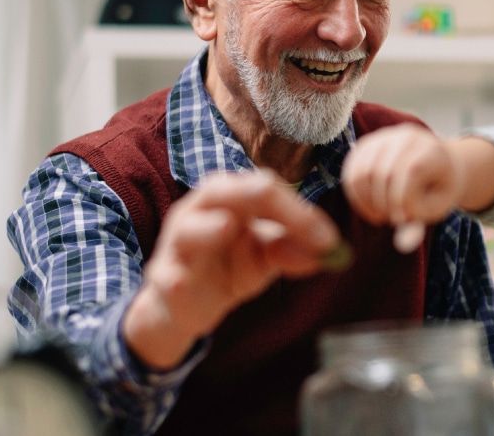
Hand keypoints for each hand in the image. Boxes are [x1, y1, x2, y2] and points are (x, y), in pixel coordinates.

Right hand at [123, 170, 340, 368]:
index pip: (264, 189)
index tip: (328, 240)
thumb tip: (329, 250)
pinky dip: (176, 279)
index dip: (298, 211)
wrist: (187, 305)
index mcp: (230, 197)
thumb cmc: (231, 266)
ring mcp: (178, 244)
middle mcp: (200, 211)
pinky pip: (168, 276)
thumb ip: (294, 249)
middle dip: (259, 199)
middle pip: (222, 191)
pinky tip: (183, 284)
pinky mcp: (164, 278)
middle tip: (294, 220)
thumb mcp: (268, 256)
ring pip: (187, 229)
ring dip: (206, 229)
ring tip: (226, 227)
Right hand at [341, 124, 463, 227]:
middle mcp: (405, 137)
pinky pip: (350, 172)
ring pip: (361, 173)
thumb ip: (420, 222)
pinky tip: (369, 207)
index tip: (405, 220)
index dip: (402, 201)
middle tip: (390, 220)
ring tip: (380, 216)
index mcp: (430, 149)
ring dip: (366, 202)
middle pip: (382, 173)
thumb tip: (403, 245)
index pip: (410, 172)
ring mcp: (383, 138)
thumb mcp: (438, 207)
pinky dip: (355, 195)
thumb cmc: (438, 189)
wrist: (437, 164)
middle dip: (383, 204)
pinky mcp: (365, 146)